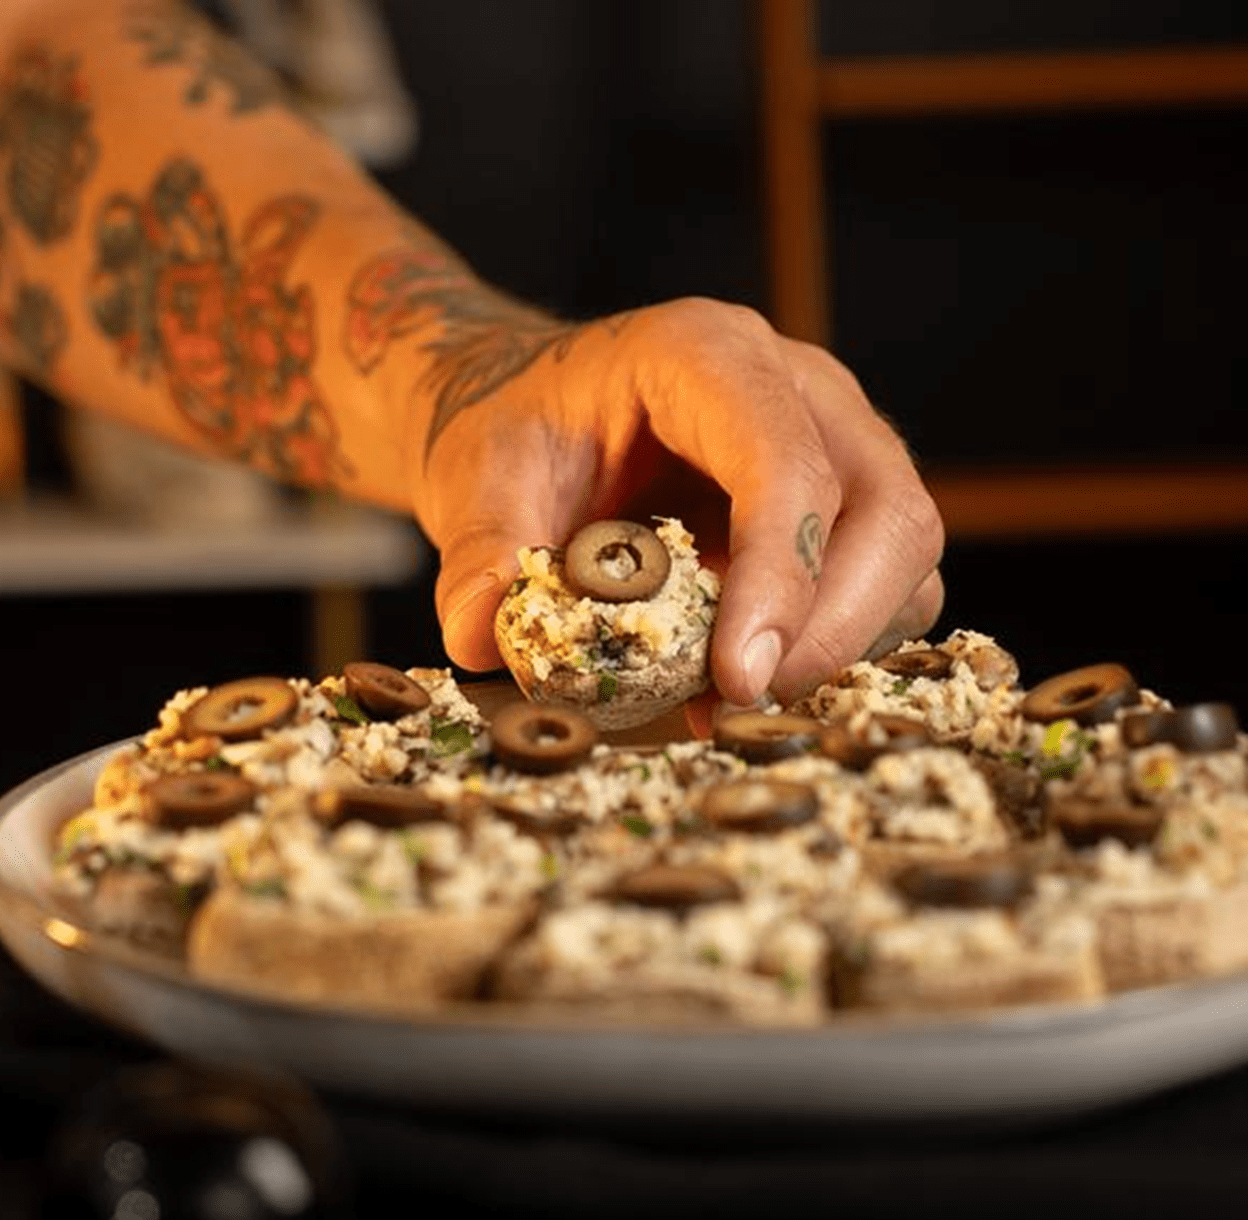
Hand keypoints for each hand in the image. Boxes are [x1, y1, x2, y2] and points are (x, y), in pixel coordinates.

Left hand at [414, 297, 944, 717]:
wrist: (540, 415)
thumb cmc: (518, 430)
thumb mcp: (476, 476)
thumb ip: (480, 551)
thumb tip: (480, 635)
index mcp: (707, 355)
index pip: (785, 460)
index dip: (779, 574)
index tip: (736, 678)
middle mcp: (797, 387)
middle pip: (886, 508)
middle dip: (831, 626)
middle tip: (743, 703)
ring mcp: (833, 441)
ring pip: (903, 552)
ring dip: (840, 642)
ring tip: (733, 698)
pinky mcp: (840, 502)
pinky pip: (884, 581)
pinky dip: (835, 642)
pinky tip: (748, 676)